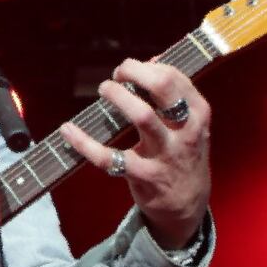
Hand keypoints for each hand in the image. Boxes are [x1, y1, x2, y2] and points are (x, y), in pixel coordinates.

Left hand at [56, 57, 211, 246]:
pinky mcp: (143, 176)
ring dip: (117, 97)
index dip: (145, 67)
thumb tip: (151, 61)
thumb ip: (174, 95)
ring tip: (104, 89)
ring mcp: (165, 154)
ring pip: (141, 116)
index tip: (129, 70)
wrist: (188, 206)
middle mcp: (185, 132)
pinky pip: (109, 157)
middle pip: (162, 88)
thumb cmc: (184, 155)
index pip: (173, 76)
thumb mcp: (190, 124)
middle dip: (134, 72)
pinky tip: (68, 130)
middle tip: (117, 74)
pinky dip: (84, 142)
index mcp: (198, 114)